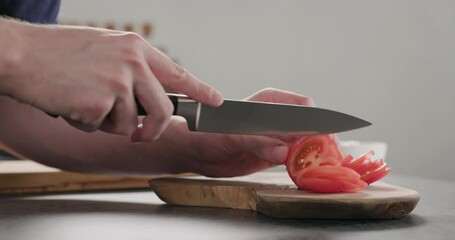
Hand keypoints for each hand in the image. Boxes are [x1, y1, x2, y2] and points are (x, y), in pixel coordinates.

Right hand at [0, 19, 222, 141]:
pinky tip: (71, 104)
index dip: (201, 89)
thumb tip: (149, 94)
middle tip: (140, 135)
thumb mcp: (105, 49)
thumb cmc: (59, 53)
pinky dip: (88, 124)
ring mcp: (119, 82)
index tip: (216, 101)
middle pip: (163, 109)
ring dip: (109, 123)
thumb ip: (131, 69)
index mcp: (136, 48)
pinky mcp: (101, 102)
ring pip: (131, 123)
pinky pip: (104, 128)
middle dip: (153, 128)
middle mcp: (133, 63)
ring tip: (85, 101)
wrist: (20, 55)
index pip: (178, 73)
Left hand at [174, 88, 314, 176]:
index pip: (302, 106)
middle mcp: (278, 117)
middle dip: (321, 139)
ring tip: (324, 166)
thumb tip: (284, 152)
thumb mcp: (232, 137)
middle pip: (309, 125)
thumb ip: (258, 143)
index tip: (326, 136)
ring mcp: (278, 136)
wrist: (198, 152)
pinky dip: (303, 164)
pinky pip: (295, 158)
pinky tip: (310, 171)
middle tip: (329, 155)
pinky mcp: (274, 153)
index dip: (317, 119)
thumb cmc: (209, 135)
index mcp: (269, 102)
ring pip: (305, 142)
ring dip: (315, 154)